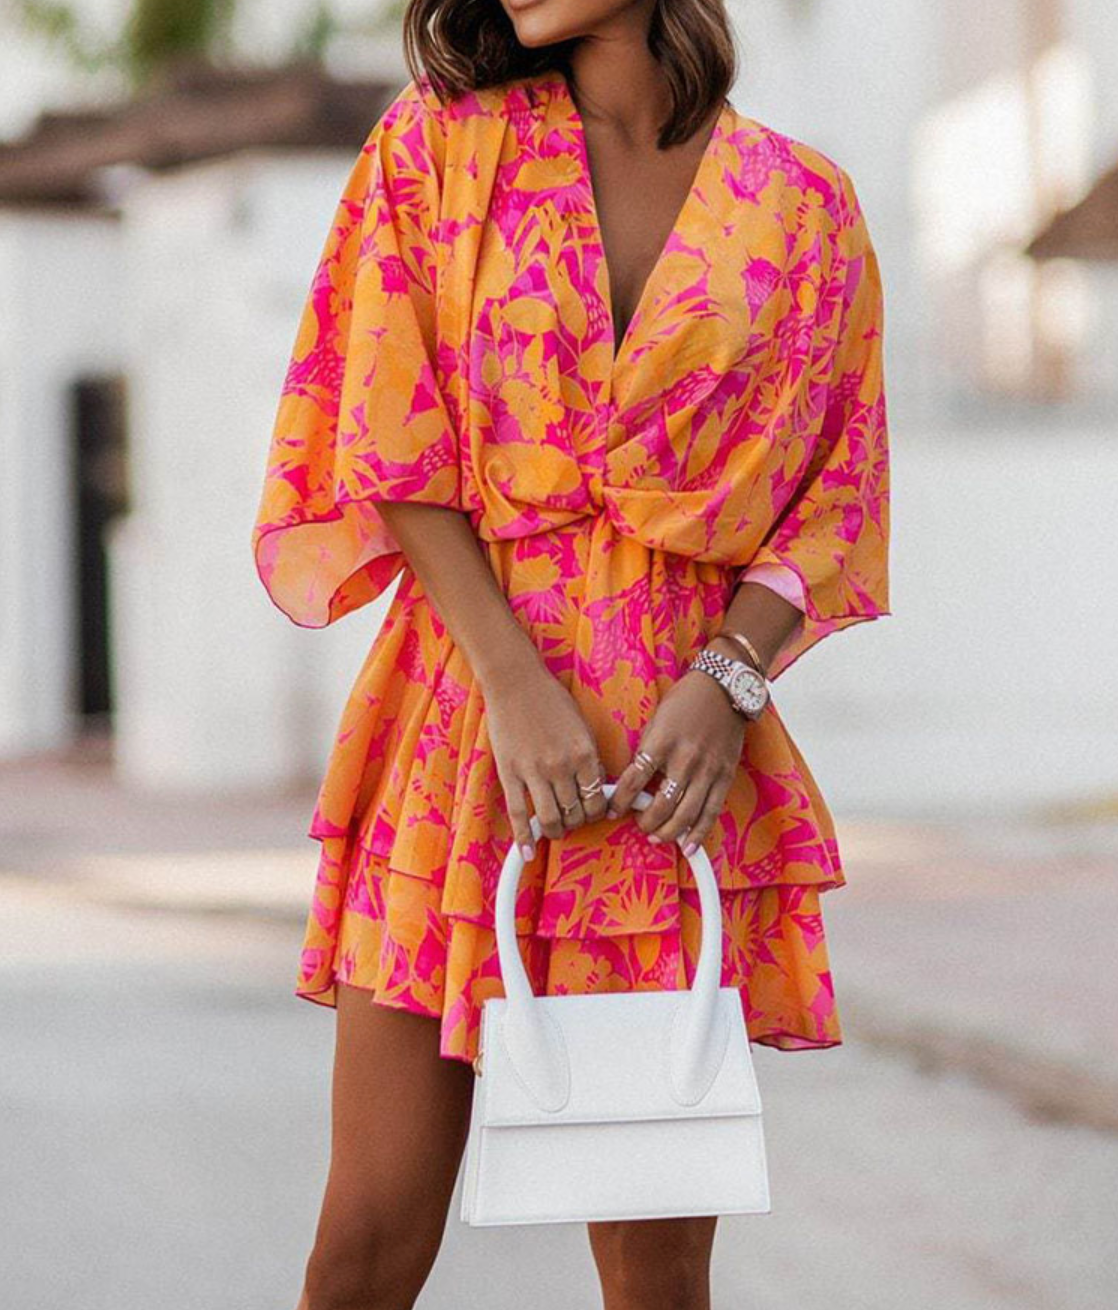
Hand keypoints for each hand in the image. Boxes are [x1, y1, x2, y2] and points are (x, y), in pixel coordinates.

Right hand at [484, 663, 608, 860]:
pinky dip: (524, 838)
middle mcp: (562, 767)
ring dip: (556, 831)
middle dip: (578, 822)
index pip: (598, 799)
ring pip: (550, 819)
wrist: (515, 682)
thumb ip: (589, 757)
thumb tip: (595, 787)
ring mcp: (534, 772)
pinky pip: (518, 814)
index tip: (594, 814)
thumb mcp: (581, 726)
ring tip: (556, 830)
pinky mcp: (510, 774)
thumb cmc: (550, 700)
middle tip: (575, 820)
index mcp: (584, 753)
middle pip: (576, 813)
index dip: (598, 812)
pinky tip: (528, 852)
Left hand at [607, 664, 746, 856]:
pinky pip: (711, 811)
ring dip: (668, 832)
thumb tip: (633, 781)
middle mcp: (684, 759)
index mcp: (661, 743)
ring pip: (685, 814)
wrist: (723, 688)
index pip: (634, 781)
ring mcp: (707, 770)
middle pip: (661, 805)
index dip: (620, 802)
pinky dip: (698, 833)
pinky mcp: (724, 775)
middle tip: (640, 826)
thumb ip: (647, 750)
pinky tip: (687, 846)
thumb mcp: (656, 720)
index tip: (612, 811)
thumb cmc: (685, 701)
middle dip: (646, 822)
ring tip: (657, 836)